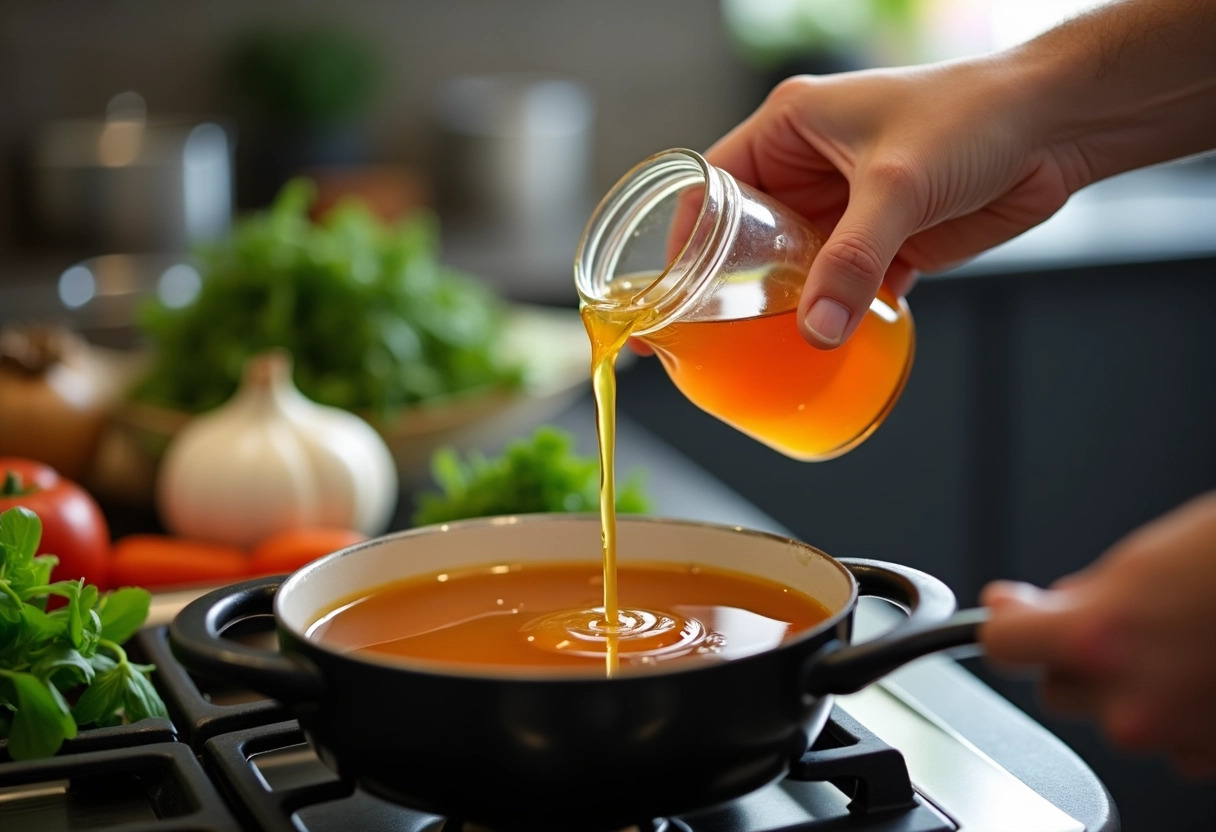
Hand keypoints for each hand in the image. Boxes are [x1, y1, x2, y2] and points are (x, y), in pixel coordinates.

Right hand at [705, 61, 1080, 348]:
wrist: (1056, 126)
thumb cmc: (974, 116)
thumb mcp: (898, 186)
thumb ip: (853, 260)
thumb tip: (816, 331)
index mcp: (790, 128)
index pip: (711, 189)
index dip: (682, 242)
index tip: (665, 295)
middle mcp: (808, 168)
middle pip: (744, 237)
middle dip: (726, 287)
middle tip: (700, 339)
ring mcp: (846, 208)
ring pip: (791, 268)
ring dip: (779, 308)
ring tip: (751, 354)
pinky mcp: (884, 241)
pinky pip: (840, 286)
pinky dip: (831, 316)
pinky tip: (817, 348)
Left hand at [981, 492, 1215, 778]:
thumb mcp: (1136, 564)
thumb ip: (1075, 599)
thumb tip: (1020, 608)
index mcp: (1095, 638)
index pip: (1001, 645)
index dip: (1007, 624)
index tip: (1012, 615)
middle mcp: (1128, 700)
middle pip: (1057, 689)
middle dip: (1073, 658)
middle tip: (1122, 623)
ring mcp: (1174, 736)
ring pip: (1115, 717)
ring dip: (1131, 687)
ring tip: (1183, 641)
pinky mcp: (1212, 756)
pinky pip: (1171, 741)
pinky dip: (1181, 712)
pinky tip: (1208, 671)